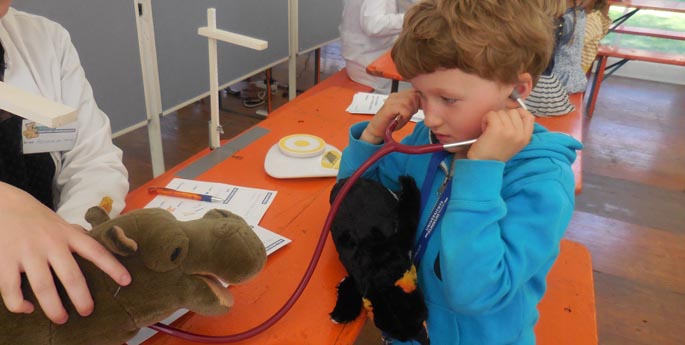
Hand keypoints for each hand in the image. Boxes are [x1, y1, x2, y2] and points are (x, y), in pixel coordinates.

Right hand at [0, 183, 130, 323]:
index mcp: (67, 234)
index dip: (112, 267)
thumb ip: (75, 236)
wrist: (2, 202)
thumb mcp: (60, 223)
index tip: (126, 281)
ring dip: (54, 308)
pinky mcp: (5, 261)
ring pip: (44, 288)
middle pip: (71, 276)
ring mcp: (27, 253)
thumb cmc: (35, 217)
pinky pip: (12, 290)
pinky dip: (19, 304)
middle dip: (82, 298)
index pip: (95, 251)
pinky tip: (27, 308)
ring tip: (61, 319)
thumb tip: (98, 247)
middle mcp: (50, 244)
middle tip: (87, 311)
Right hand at [361, 89, 419, 143]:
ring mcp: (391, 100)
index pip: (415, 91)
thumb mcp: (405, 113)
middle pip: (414, 95)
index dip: (419, 101)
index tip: (415, 111)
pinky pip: (404, 109)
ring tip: (402, 118)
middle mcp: (395, 95)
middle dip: (415, 107)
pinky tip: (399, 120)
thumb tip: (424, 102)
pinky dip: (404, 116)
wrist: (377, 130)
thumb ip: (413, 106)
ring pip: (409, 102)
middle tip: (408, 115)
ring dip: (409, 113)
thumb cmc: (391, 122)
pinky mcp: (388, 107)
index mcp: (399, 95)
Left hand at [466, 108, 534, 161]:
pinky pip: (492, 114)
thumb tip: (515, 112)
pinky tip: (484, 129)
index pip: (529, 117)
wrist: (484, 165)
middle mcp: (519, 134)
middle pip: (513, 112)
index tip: (509, 117)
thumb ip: (518, 130)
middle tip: (496, 128)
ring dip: (493, 118)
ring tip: (489, 130)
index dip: (519, 113)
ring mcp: (509, 131)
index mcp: (526, 138)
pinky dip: (486, 119)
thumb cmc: (495, 154)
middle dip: (503, 116)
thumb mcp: (514, 144)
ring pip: (501, 112)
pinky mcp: (497, 129)